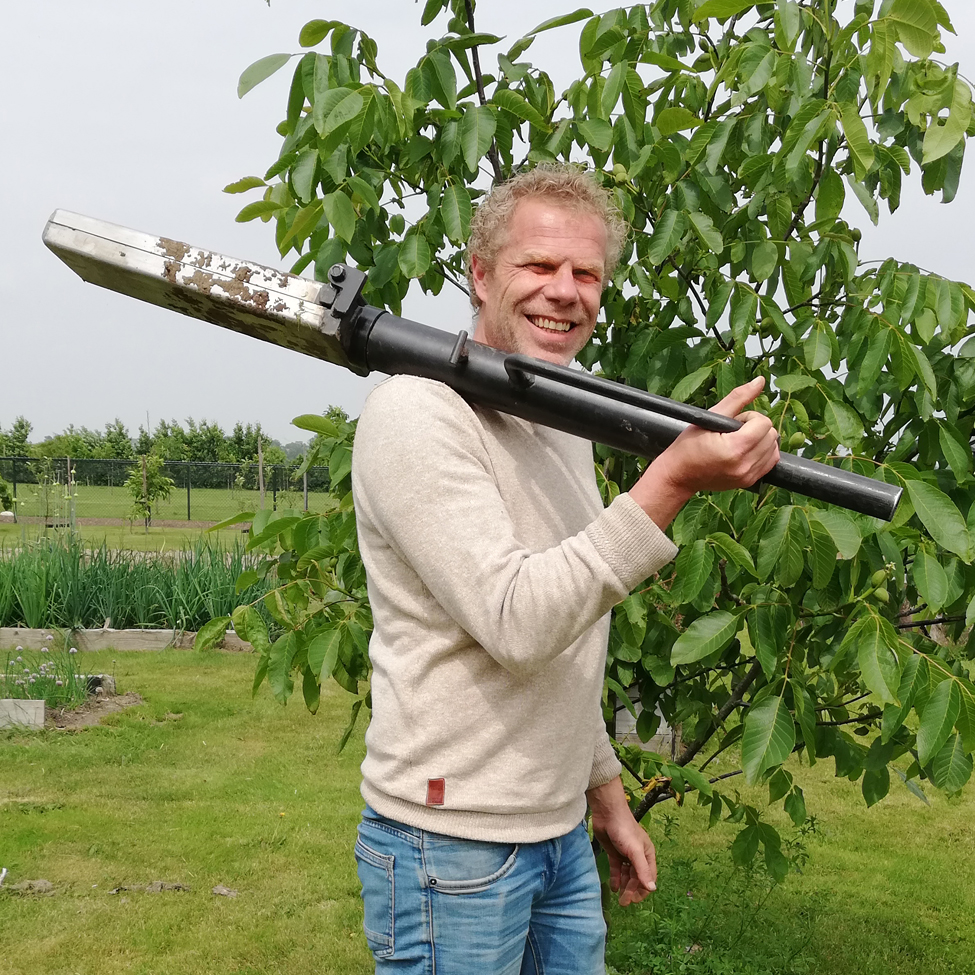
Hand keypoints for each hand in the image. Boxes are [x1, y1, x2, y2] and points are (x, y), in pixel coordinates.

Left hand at [587, 777, 656, 906]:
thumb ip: (642, 870)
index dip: (643, 890)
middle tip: (624, 903)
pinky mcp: (614, 852)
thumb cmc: (624, 830)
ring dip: (624, 886)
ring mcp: (625, 854)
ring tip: (619, 897)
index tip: (634, 900)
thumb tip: (652, 889)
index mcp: (647, 854)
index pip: (649, 877)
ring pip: (627, 875)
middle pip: (637, 878)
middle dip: (632, 890)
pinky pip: (616, 869)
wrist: (607, 813)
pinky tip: (613, 887)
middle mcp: (638, 856)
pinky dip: (616, 878)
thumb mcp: (635, 851)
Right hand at [630, 377, 779, 528]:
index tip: (734, 421)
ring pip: (773, 448)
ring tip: (739, 442)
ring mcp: (748, 476)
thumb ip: (738, 397)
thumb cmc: (688, 445)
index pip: (764, 423)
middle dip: (756, 428)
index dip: (749, 417)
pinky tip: (745, 451)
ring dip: (760, 440)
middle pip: (771, 435)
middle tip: (734, 432)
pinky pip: (770, 462)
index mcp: (735, 448)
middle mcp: (745, 465)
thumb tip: (760, 380)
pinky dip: (762, 453)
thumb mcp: (710, 416)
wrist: (678, 475)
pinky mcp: (748, 482)